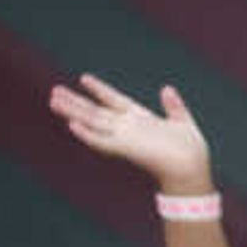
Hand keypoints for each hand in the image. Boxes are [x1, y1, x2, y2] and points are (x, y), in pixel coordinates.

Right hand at [49, 75, 212, 193]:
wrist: (193, 168)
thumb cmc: (192, 152)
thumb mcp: (183, 123)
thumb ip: (174, 106)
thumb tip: (167, 89)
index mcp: (142, 119)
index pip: (116, 100)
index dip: (100, 90)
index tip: (84, 78)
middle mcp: (129, 127)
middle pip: (97, 111)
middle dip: (76, 101)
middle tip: (54, 91)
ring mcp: (126, 137)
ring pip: (93, 122)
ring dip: (73, 112)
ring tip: (53, 100)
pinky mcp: (126, 149)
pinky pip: (102, 141)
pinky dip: (88, 134)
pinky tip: (72, 126)